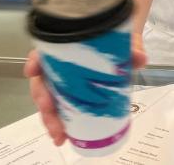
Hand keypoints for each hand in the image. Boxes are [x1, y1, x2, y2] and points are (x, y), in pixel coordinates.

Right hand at [23, 33, 147, 145]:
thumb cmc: (117, 37)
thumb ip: (132, 45)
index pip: (45, 49)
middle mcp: (60, 61)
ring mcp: (64, 78)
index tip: (33, 71)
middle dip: (43, 100)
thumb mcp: (125, 39)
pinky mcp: (72, 92)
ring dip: (49, 117)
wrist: (124, 43)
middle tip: (52, 117)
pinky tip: (63, 134)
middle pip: (42, 79)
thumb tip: (140, 58)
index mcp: (68, 43)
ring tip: (58, 135)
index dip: (35, 60)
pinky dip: (58, 121)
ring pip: (47, 96)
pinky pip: (59, 105)